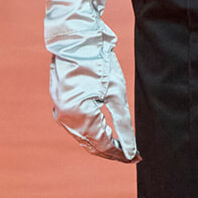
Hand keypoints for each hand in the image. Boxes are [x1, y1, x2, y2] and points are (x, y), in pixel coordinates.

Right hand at [50, 47, 137, 162]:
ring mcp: (60, 112)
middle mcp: (66, 118)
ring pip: (83, 137)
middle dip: (112, 150)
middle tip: (132, 154)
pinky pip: (77, 126)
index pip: (103, 145)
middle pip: (92, 144)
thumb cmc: (99, 64)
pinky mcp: (60, 104)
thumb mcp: (116, 95)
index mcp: (80, 117)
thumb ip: (124, 125)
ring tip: (121, 143)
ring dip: (102, 141)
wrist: (77, 39)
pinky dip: (91, 130)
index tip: (137, 158)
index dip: (121, 154)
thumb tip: (131, 150)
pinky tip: (105, 129)